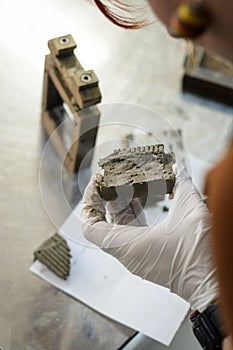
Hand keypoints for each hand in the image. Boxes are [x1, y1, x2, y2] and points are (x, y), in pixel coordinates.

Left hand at [81, 165, 218, 310]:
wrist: (213, 282)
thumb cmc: (198, 254)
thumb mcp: (189, 209)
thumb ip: (181, 185)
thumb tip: (177, 170)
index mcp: (127, 245)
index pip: (91, 226)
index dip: (89, 203)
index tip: (97, 185)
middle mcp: (128, 254)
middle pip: (105, 224)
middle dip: (108, 199)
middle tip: (114, 180)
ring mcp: (137, 257)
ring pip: (119, 229)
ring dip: (121, 208)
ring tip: (128, 187)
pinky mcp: (148, 258)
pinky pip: (131, 235)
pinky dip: (132, 217)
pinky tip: (141, 202)